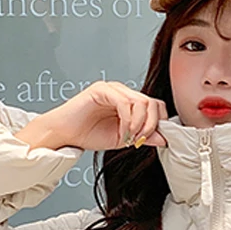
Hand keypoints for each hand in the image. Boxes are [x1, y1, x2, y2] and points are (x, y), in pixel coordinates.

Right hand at [15, 81, 167, 151]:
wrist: (66, 135)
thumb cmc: (89, 134)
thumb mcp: (124, 140)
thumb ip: (144, 137)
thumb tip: (164, 138)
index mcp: (130, 102)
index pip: (156, 105)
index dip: (159, 123)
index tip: (152, 140)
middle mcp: (123, 92)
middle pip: (152, 102)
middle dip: (150, 125)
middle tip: (140, 140)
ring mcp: (112, 89)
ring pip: (140, 101)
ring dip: (139, 124)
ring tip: (129, 137)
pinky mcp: (101, 90)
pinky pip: (124, 103)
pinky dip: (127, 121)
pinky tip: (122, 132)